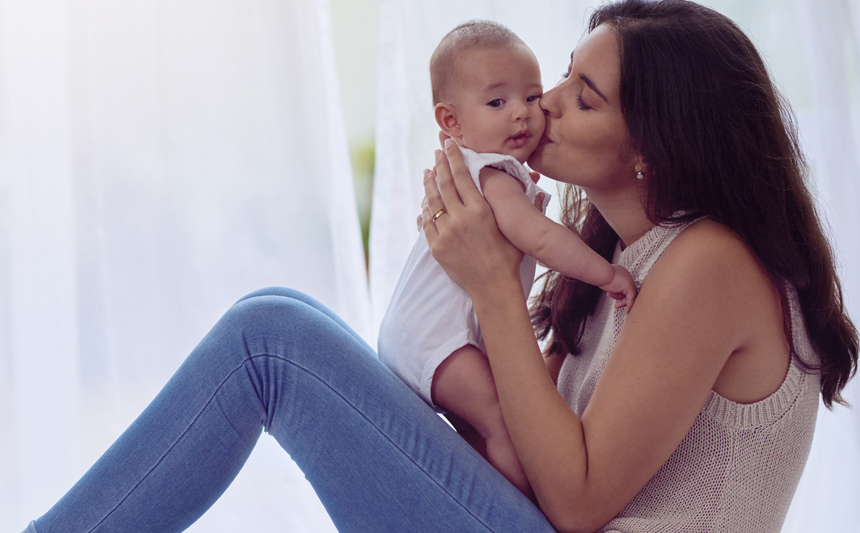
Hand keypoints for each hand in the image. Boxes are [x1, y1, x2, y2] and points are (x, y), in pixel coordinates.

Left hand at [421, 140, 523, 296]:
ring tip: (427, 173)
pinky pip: (426, 223)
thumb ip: (526, 207)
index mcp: (480, 210)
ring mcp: (446, 233)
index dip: (454, 157)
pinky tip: (425, 203)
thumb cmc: (509, 259)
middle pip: (444, 183)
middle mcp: (460, 218)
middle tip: (437, 153)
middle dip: (440, 164)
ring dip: (428, 184)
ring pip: (431, 201)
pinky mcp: (436, 247)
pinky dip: (425, 210)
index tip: (449, 144)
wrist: (493, 288)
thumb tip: (540, 190)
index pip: (462, 175)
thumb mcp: (516, 230)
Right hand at [601, 264, 637, 312]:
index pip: (624, 287)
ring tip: (616, 305)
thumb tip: (611, 292)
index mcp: (621, 273)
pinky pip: (632, 299)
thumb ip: (612, 286)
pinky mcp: (630, 287)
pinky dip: (629, 306)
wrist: (602, 273)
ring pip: (630, 296)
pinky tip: (627, 311)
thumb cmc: (601, 276)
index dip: (620, 295)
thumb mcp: (607, 282)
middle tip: (617, 305)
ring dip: (622, 302)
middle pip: (627, 292)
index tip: (616, 301)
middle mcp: (626, 276)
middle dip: (622, 300)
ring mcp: (629, 281)